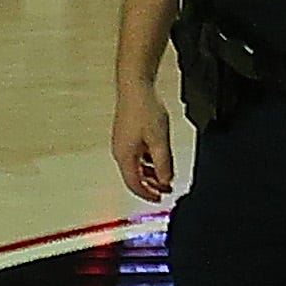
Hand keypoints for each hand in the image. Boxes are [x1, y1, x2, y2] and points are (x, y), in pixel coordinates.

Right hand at [112, 80, 175, 202]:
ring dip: (150, 173)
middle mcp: (120, 152)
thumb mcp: (159, 140)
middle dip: (151, 185)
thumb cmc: (144, 109)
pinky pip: (137, 155)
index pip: (134, 184)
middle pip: (134, 177)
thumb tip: (165, 180)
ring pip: (136, 166)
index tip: (160, 199)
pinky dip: (148, 161)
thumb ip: (163, 163)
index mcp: (125, 156)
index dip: (147, 194)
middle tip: (166, 190)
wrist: (135, 87)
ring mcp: (122, 143)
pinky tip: (159, 159)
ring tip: (165, 176)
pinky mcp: (127, 135)